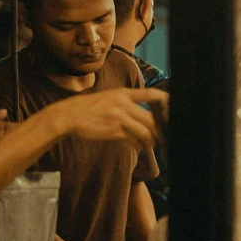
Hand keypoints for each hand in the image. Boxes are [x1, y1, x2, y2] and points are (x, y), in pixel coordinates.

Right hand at [49, 89, 166, 147]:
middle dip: (160, 130)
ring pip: (145, 131)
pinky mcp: (113, 130)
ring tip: (149, 145)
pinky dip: (138, 145)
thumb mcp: (108, 98)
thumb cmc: (88, 109)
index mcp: (122, 93)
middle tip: (163, 137)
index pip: (151, 94)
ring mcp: (118, 116)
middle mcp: (122, 103)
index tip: (173, 108)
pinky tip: (138, 147)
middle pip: (152, 118)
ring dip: (150, 141)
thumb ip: (126, 104)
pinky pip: (134, 140)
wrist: (67, 116)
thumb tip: (147, 118)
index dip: (166, 101)